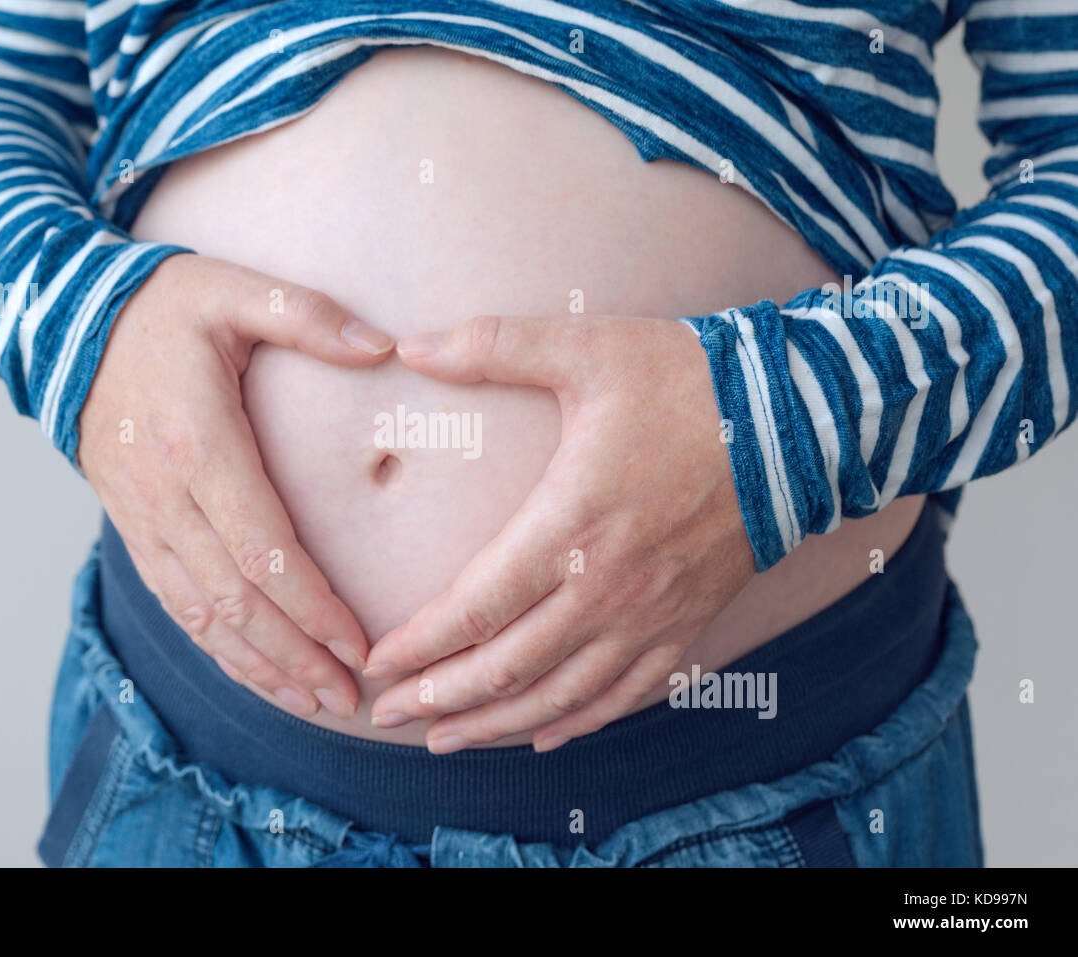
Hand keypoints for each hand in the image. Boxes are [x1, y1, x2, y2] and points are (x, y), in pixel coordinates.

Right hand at [78, 253, 395, 718]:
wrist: (64, 324)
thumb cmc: (162, 307)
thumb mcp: (235, 288)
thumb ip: (309, 317)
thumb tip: (385, 346)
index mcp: (198, 443)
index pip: (262, 549)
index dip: (311, 606)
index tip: (359, 643)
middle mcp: (165, 496)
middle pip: (235, 600)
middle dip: (296, 656)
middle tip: (351, 695)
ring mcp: (143, 520)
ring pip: (202, 617)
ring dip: (260, 667)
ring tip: (316, 703)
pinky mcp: (134, 530)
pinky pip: (176, 606)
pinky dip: (218, 650)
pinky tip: (258, 675)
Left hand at [363, 314, 755, 750]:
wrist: (798, 419)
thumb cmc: (686, 381)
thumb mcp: (587, 347)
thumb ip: (494, 345)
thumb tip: (411, 343)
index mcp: (571, 524)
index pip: (477, 607)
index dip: (421, 645)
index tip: (377, 664)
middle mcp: (607, 586)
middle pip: (508, 666)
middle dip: (441, 697)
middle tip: (390, 714)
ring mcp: (651, 614)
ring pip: (562, 695)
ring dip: (498, 724)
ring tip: (447, 741)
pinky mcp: (688, 622)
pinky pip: (628, 694)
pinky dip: (580, 722)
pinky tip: (545, 737)